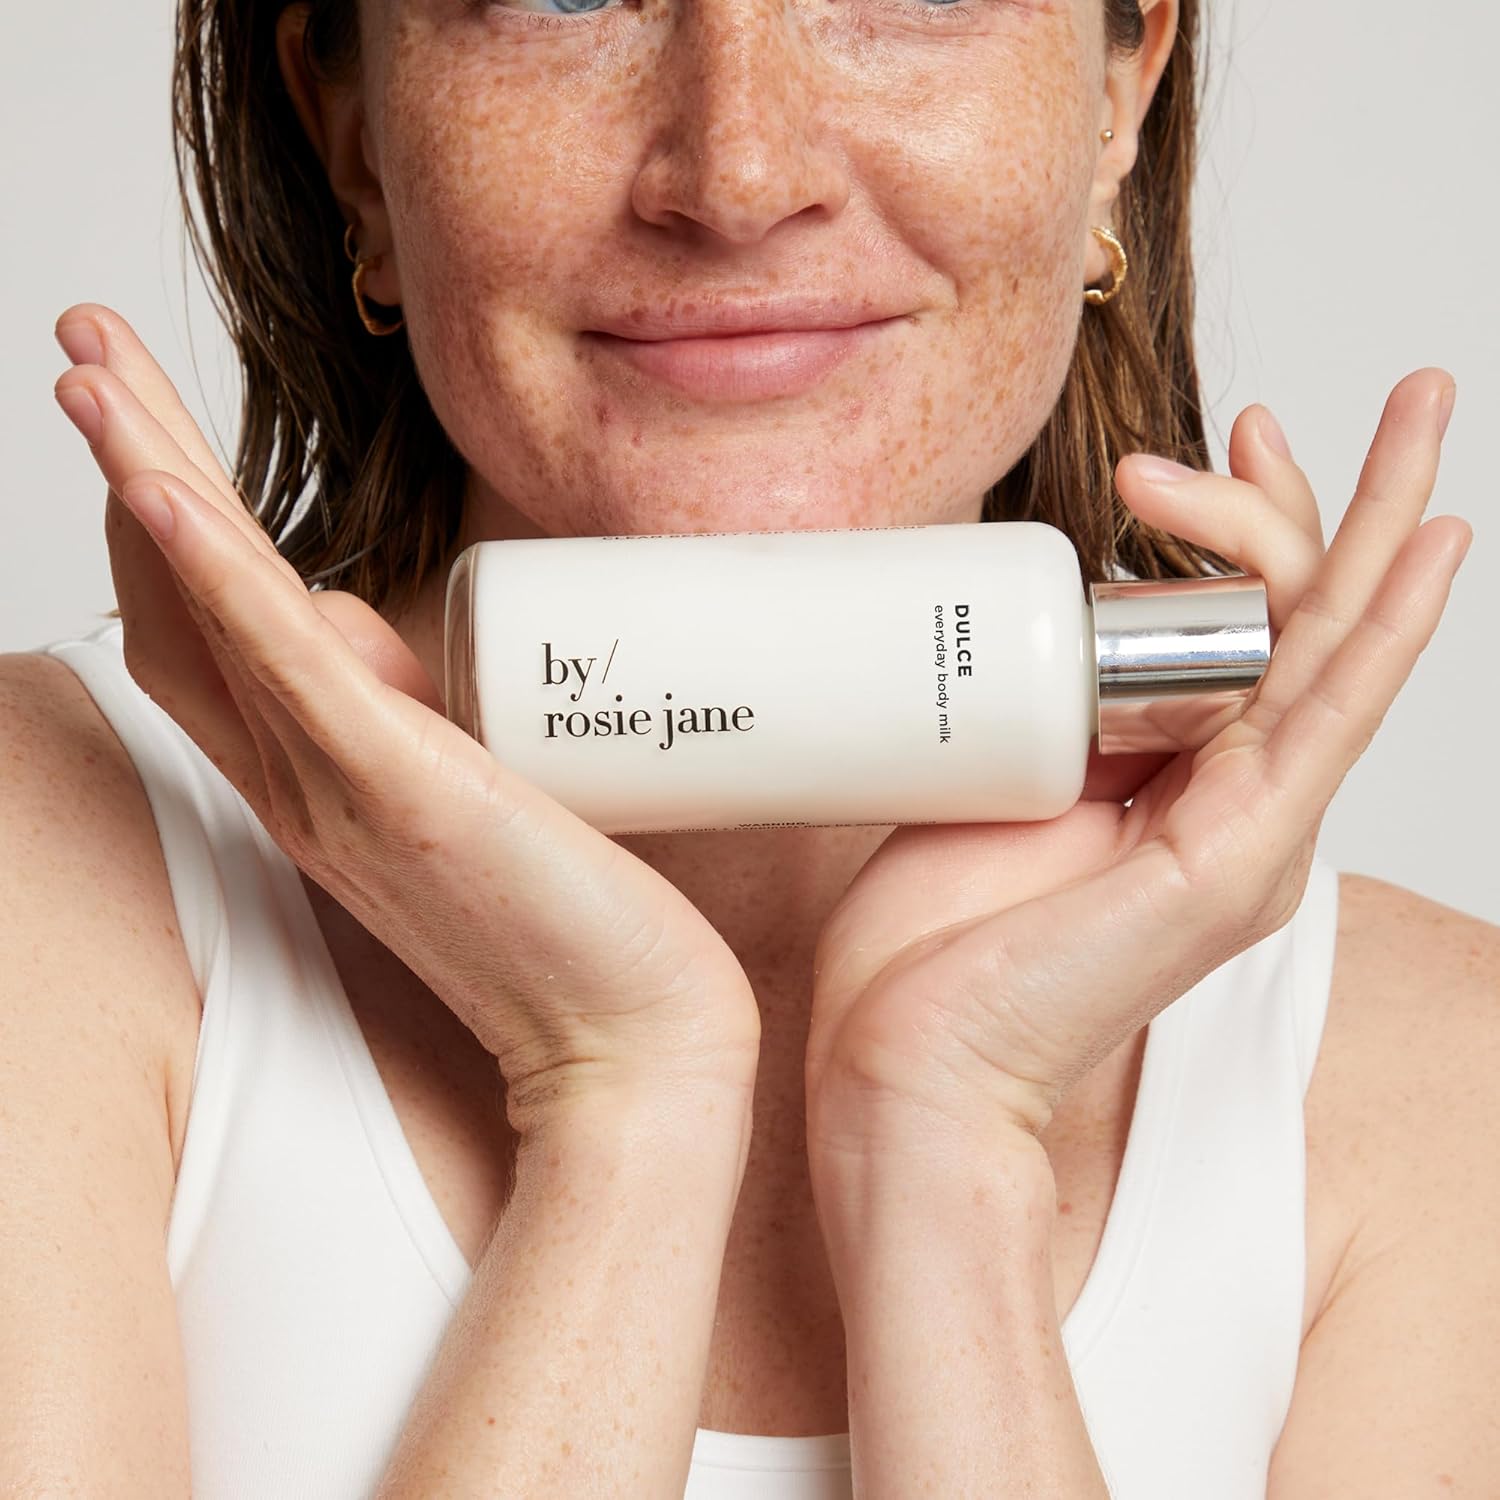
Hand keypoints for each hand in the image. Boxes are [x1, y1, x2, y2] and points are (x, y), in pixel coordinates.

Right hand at [51, 303, 761, 1132]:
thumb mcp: (481, 796)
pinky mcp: (404, 794)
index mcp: (320, 779)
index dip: (163, 522)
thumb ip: (422, 719)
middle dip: (133, 460)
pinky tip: (163, 496)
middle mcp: (302, 782)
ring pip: (214, 614)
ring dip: (148, 477)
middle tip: (86, 343)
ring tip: (91, 364)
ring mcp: (341, 789)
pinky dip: (218, 578)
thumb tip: (376, 627)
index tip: (150, 421)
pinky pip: (286, 672)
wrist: (633, 1041)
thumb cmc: (574, 925)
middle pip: (182, 600)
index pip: (209, 632)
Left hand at [804, 370, 1468, 1166]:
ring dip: (1389, 524)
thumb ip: (1043, 719)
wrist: (905, 1061)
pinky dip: (1380, 632)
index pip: (1240, 634)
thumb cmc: (929, 945)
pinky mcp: (1233, 863)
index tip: (1182, 454)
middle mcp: (1230, 808)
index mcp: (1173, 789)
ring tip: (1430, 414)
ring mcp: (1243, 836)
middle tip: (1394, 393)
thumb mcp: (991, 787)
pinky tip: (1429, 553)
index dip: (1236, 530)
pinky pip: (1323, 725)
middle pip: (1309, 627)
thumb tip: (1046, 634)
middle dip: (1349, 499)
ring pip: (1337, 652)